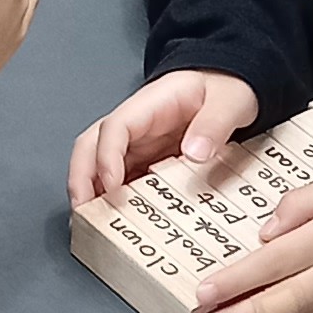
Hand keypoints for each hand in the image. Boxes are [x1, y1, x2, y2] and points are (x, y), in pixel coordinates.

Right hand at [67, 67, 260, 207]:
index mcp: (152, 104)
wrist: (228, 89)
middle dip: (81, 178)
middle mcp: (136, 124)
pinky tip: (116, 222)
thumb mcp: (231, 101)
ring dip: (91, 193)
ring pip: (98, 165)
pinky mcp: (146, 161)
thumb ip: (215, 124)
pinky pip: (121, 181)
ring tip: (93, 224)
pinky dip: (113, 200)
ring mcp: (138, 144)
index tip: (112, 185)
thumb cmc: (225, 90)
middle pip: (91, 146)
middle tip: (84, 211)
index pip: (115, 127)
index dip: (107, 156)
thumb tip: (195, 153)